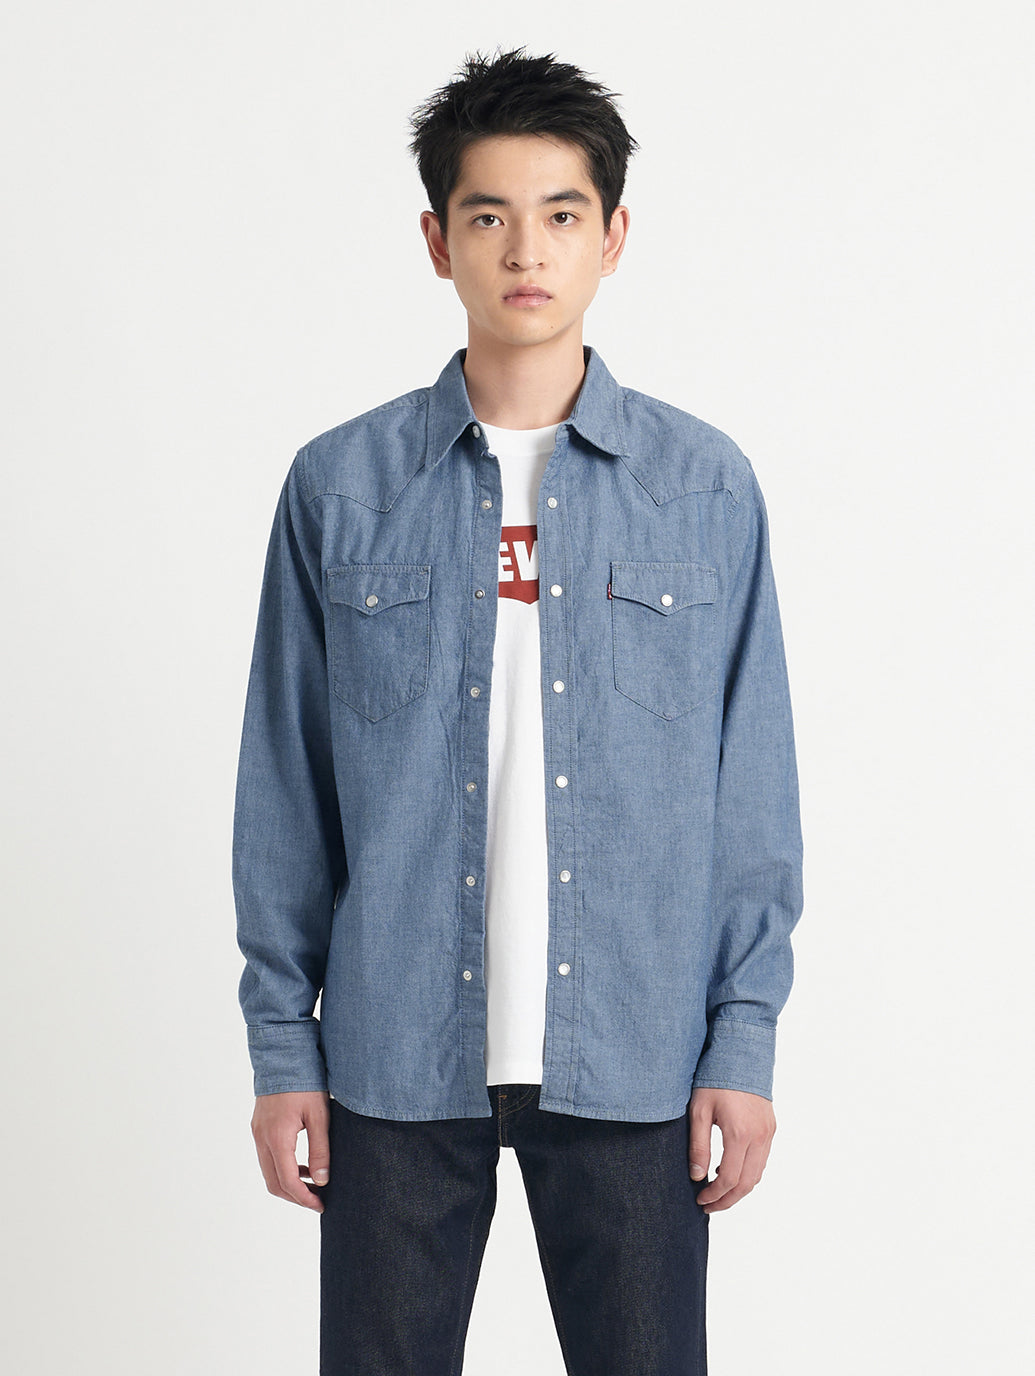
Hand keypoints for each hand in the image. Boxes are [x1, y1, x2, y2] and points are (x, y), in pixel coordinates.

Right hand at [251, 1090, 330, 1212]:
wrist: (284, 1055)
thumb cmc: (305, 1082)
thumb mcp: (319, 1116)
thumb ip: (320, 1150)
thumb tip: (322, 1179)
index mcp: (278, 1138)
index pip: (288, 1182)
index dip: (304, 1198)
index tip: (321, 1204)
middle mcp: (262, 1138)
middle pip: (274, 1183)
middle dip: (295, 1196)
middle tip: (318, 1199)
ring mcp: (257, 1133)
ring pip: (268, 1171)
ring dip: (288, 1182)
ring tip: (313, 1183)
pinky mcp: (258, 1127)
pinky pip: (267, 1157)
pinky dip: (282, 1168)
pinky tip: (302, 1164)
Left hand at [687, 1087, 775, 1212]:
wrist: (740, 1054)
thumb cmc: (715, 1079)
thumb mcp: (699, 1111)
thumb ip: (698, 1146)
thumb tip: (697, 1176)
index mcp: (739, 1134)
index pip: (729, 1179)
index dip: (714, 1195)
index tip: (700, 1200)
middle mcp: (759, 1137)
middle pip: (747, 1184)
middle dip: (728, 1200)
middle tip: (709, 1206)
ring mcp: (768, 1133)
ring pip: (757, 1174)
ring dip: (739, 1189)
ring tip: (718, 1192)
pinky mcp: (771, 1128)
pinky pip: (762, 1160)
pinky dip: (748, 1173)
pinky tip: (730, 1171)